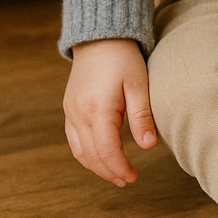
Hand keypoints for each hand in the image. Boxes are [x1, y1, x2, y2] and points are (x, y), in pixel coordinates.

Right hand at [63, 38, 156, 185]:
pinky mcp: (69, 107)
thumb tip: (149, 147)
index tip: (133, 177)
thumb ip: (142, 116)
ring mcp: (70, 111)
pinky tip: (99, 156)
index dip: (119, 168)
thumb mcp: (138, 84)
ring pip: (79, 151)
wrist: (100, 37)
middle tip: (126, 181)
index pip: (107, 151)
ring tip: (114, 174)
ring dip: (95, 166)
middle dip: (108, 171)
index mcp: (98, 109)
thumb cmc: (123, 58)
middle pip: (91, 155)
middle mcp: (79, 113)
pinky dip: (86, 153)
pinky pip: (74, 139)